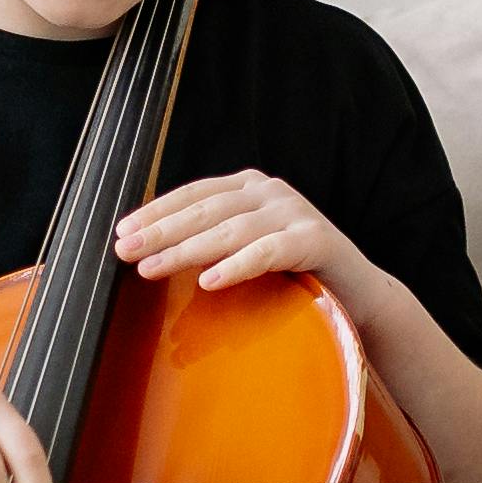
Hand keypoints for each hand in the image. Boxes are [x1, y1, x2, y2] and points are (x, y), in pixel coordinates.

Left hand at [113, 170, 375, 312]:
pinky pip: (268, 252)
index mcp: (250, 188)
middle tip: (125, 249)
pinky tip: (208, 281)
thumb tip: (153, 252)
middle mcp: (271, 192)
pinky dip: (236, 266)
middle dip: (162, 230)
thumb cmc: (295, 275)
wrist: (358, 295)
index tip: (123, 232)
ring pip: (231, 230)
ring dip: (187, 250)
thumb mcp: (247, 250)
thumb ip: (213, 241)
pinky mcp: (316, 239)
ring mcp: (295, 213)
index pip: (194, 193)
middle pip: (207, 209)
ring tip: (153, 266)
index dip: (157, 211)